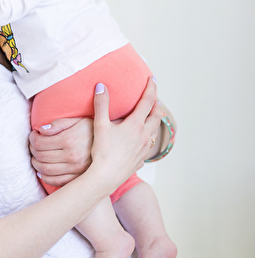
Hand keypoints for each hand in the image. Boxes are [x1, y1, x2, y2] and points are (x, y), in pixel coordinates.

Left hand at [29, 117, 93, 186]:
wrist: (115, 145)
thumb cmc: (94, 130)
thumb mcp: (78, 121)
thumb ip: (59, 124)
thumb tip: (40, 130)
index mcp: (69, 140)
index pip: (40, 143)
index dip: (32, 139)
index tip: (33, 135)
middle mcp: (72, 156)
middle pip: (41, 156)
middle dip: (32, 150)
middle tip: (32, 145)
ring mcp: (75, 170)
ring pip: (45, 170)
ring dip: (36, 164)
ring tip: (36, 157)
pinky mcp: (78, 178)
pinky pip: (55, 181)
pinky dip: (44, 177)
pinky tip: (42, 171)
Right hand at [88, 77, 160, 192]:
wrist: (105, 177)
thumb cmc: (102, 152)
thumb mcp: (100, 125)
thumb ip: (101, 104)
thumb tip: (101, 86)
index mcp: (135, 125)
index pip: (147, 102)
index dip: (151, 89)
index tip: (152, 80)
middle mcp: (143, 136)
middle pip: (156, 117)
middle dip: (156, 105)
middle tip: (155, 98)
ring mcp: (143, 149)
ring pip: (154, 132)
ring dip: (155, 122)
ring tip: (153, 117)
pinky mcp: (140, 160)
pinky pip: (148, 147)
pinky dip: (149, 139)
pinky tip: (144, 142)